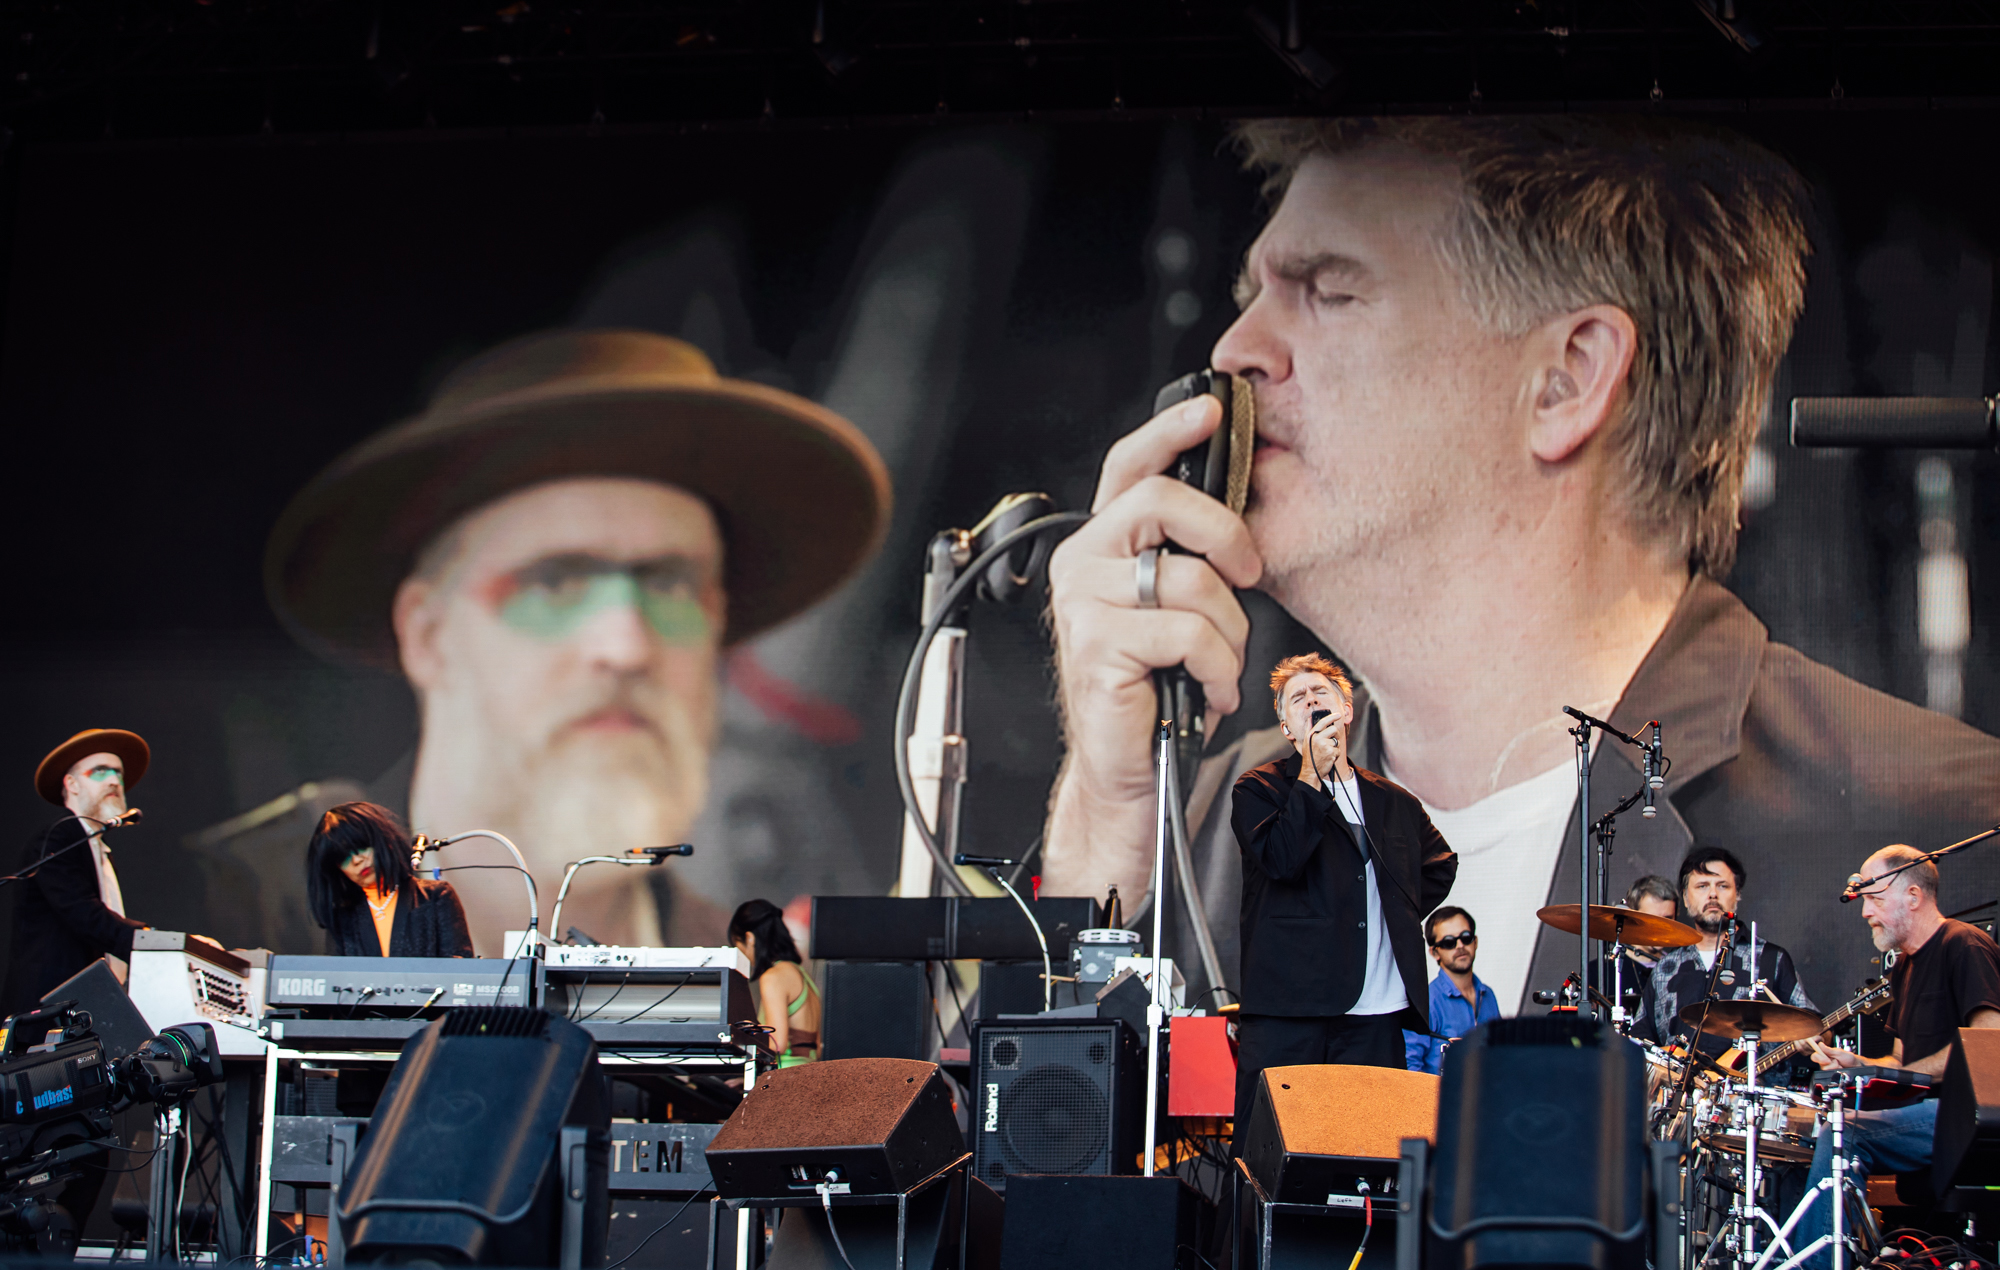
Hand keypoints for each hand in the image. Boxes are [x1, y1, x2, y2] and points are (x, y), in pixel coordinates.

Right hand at [1041, 394, 1262, 896]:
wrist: (1128, 770)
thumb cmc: (1157, 689)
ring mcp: (1083, 606)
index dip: (1170, 432)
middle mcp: (1082, 565)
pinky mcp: (1097, 648)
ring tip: (1218, 663)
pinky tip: (1209, 690)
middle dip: (1226, 535)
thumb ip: (1187, 556)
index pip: (1130, 468)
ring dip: (1228, 630)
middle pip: (1161, 503)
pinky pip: (1189, 634)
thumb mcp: (1174, 607)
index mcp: (1101, 546)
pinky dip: (1218, 668)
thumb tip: (1239, 512)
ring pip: (1188, 579)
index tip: (1212, 411)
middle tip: (1250, 574)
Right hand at [1304, 714, 1341, 782]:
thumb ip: (1309, 729)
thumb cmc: (1309, 757)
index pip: (1323, 722)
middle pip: (1333, 729)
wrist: (1311, 771)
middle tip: (1333, 740)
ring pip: (1336, 741)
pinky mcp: (1331, 752)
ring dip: (1335, 747)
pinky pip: (1338, 750)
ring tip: (1327, 752)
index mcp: (1311, 735)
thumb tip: (1310, 718)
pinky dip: (1336, 754)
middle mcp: (1317, 738)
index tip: (1338, 715)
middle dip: (1336, 735)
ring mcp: (1325, 745)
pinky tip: (1329, 757)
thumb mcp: (1306, 742)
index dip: (1331, 717)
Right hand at [1809, 1039, 1861, 1069]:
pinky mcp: (1831, 1074)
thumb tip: (1820, 1044)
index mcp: (1824, 1054)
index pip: (1815, 1056)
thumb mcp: (1839, 1052)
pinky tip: (1840, 1069)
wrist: (1855, 1066)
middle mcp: (1824, 1061)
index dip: (1819, 1058)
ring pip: (1826, 1070)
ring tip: (1840, 1065)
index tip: (1827, 1060)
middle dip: (1830, 1064)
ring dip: (1835, 1067)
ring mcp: (1828, 1068)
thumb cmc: (1848, 1058)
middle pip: (1820, 1064)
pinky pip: (1831, 1074)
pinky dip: (1837, 1071)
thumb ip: (1829, 1050)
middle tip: (1837, 1061)